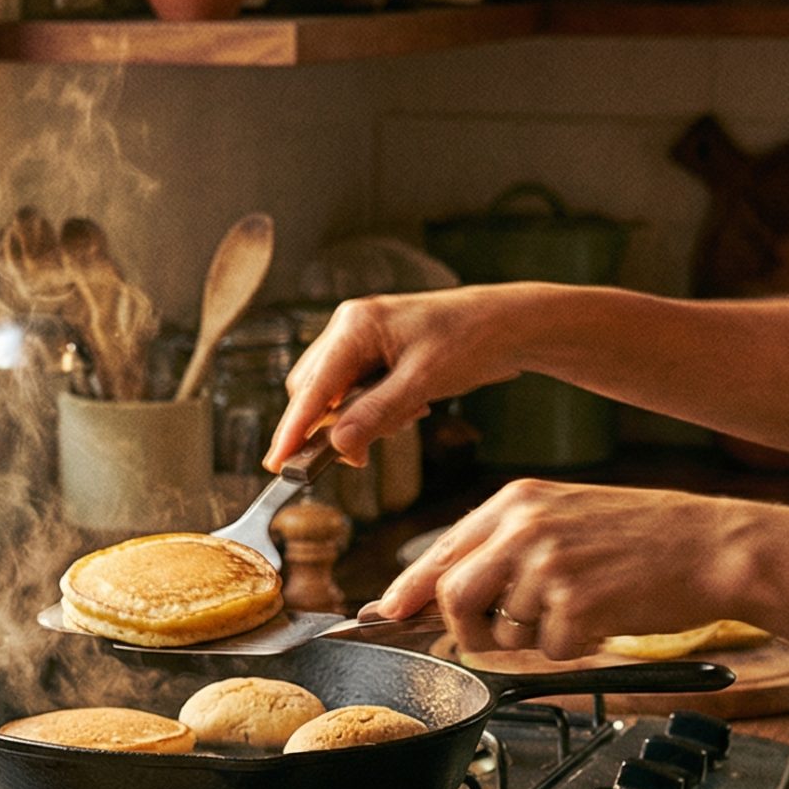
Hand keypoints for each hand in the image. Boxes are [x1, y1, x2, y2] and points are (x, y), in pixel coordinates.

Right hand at [265, 289, 529, 469]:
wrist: (511, 323)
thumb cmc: (472, 340)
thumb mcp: (423, 381)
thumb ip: (376, 414)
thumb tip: (337, 445)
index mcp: (355, 325)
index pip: (312, 388)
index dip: (292, 430)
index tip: (277, 464)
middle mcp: (350, 327)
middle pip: (314, 392)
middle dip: (333, 428)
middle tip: (360, 456)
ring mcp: (362, 338)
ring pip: (335, 395)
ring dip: (359, 420)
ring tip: (407, 416)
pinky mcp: (377, 352)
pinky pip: (357, 391)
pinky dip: (374, 410)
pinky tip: (410, 406)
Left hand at [369, 480, 762, 660]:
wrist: (713, 544)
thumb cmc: (644, 538)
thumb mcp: (564, 517)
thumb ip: (505, 548)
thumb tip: (444, 592)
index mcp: (515, 502)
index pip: (438, 554)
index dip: (406, 593)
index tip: (384, 616)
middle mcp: (523, 526)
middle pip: (451, 595)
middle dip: (466, 630)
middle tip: (496, 635)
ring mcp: (548, 562)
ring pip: (500, 630)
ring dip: (532, 638)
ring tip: (577, 609)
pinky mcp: (577, 599)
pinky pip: (551, 648)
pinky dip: (575, 646)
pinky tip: (605, 617)